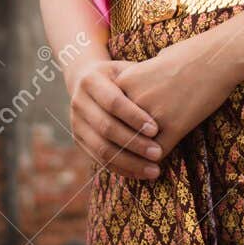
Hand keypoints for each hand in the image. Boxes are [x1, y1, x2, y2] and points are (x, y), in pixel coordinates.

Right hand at [67, 58, 163, 181]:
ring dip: (129, 162)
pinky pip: (100, 160)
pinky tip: (142, 174)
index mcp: (91, 81)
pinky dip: (122, 169)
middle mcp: (79, 102)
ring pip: (102, 149)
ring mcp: (75, 123)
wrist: (87, 79)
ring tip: (154, 170)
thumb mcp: (127, 70)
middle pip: (106, 128)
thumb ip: (140, 81)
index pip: (113, 102)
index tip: (156, 129)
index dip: (134, 117)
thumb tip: (168, 93)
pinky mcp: (78, 140)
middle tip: (158, 153)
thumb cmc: (120, 75)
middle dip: (134, 143)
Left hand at [111, 33, 235, 160]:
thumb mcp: (150, 64)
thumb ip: (135, 82)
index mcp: (124, 82)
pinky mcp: (174, 127)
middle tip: (124, 156)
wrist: (214, 58)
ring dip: (136, 160)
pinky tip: (157, 164)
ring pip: (135, 147)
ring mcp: (154, 115)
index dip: (111, 128)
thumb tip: (129, 96)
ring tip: (142, 166)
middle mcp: (134, 100)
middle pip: (117, 133)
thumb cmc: (185, 55)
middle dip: (120, 147)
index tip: (114, 137)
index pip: (108, 114)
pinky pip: (158, 152)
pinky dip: (155, 160)